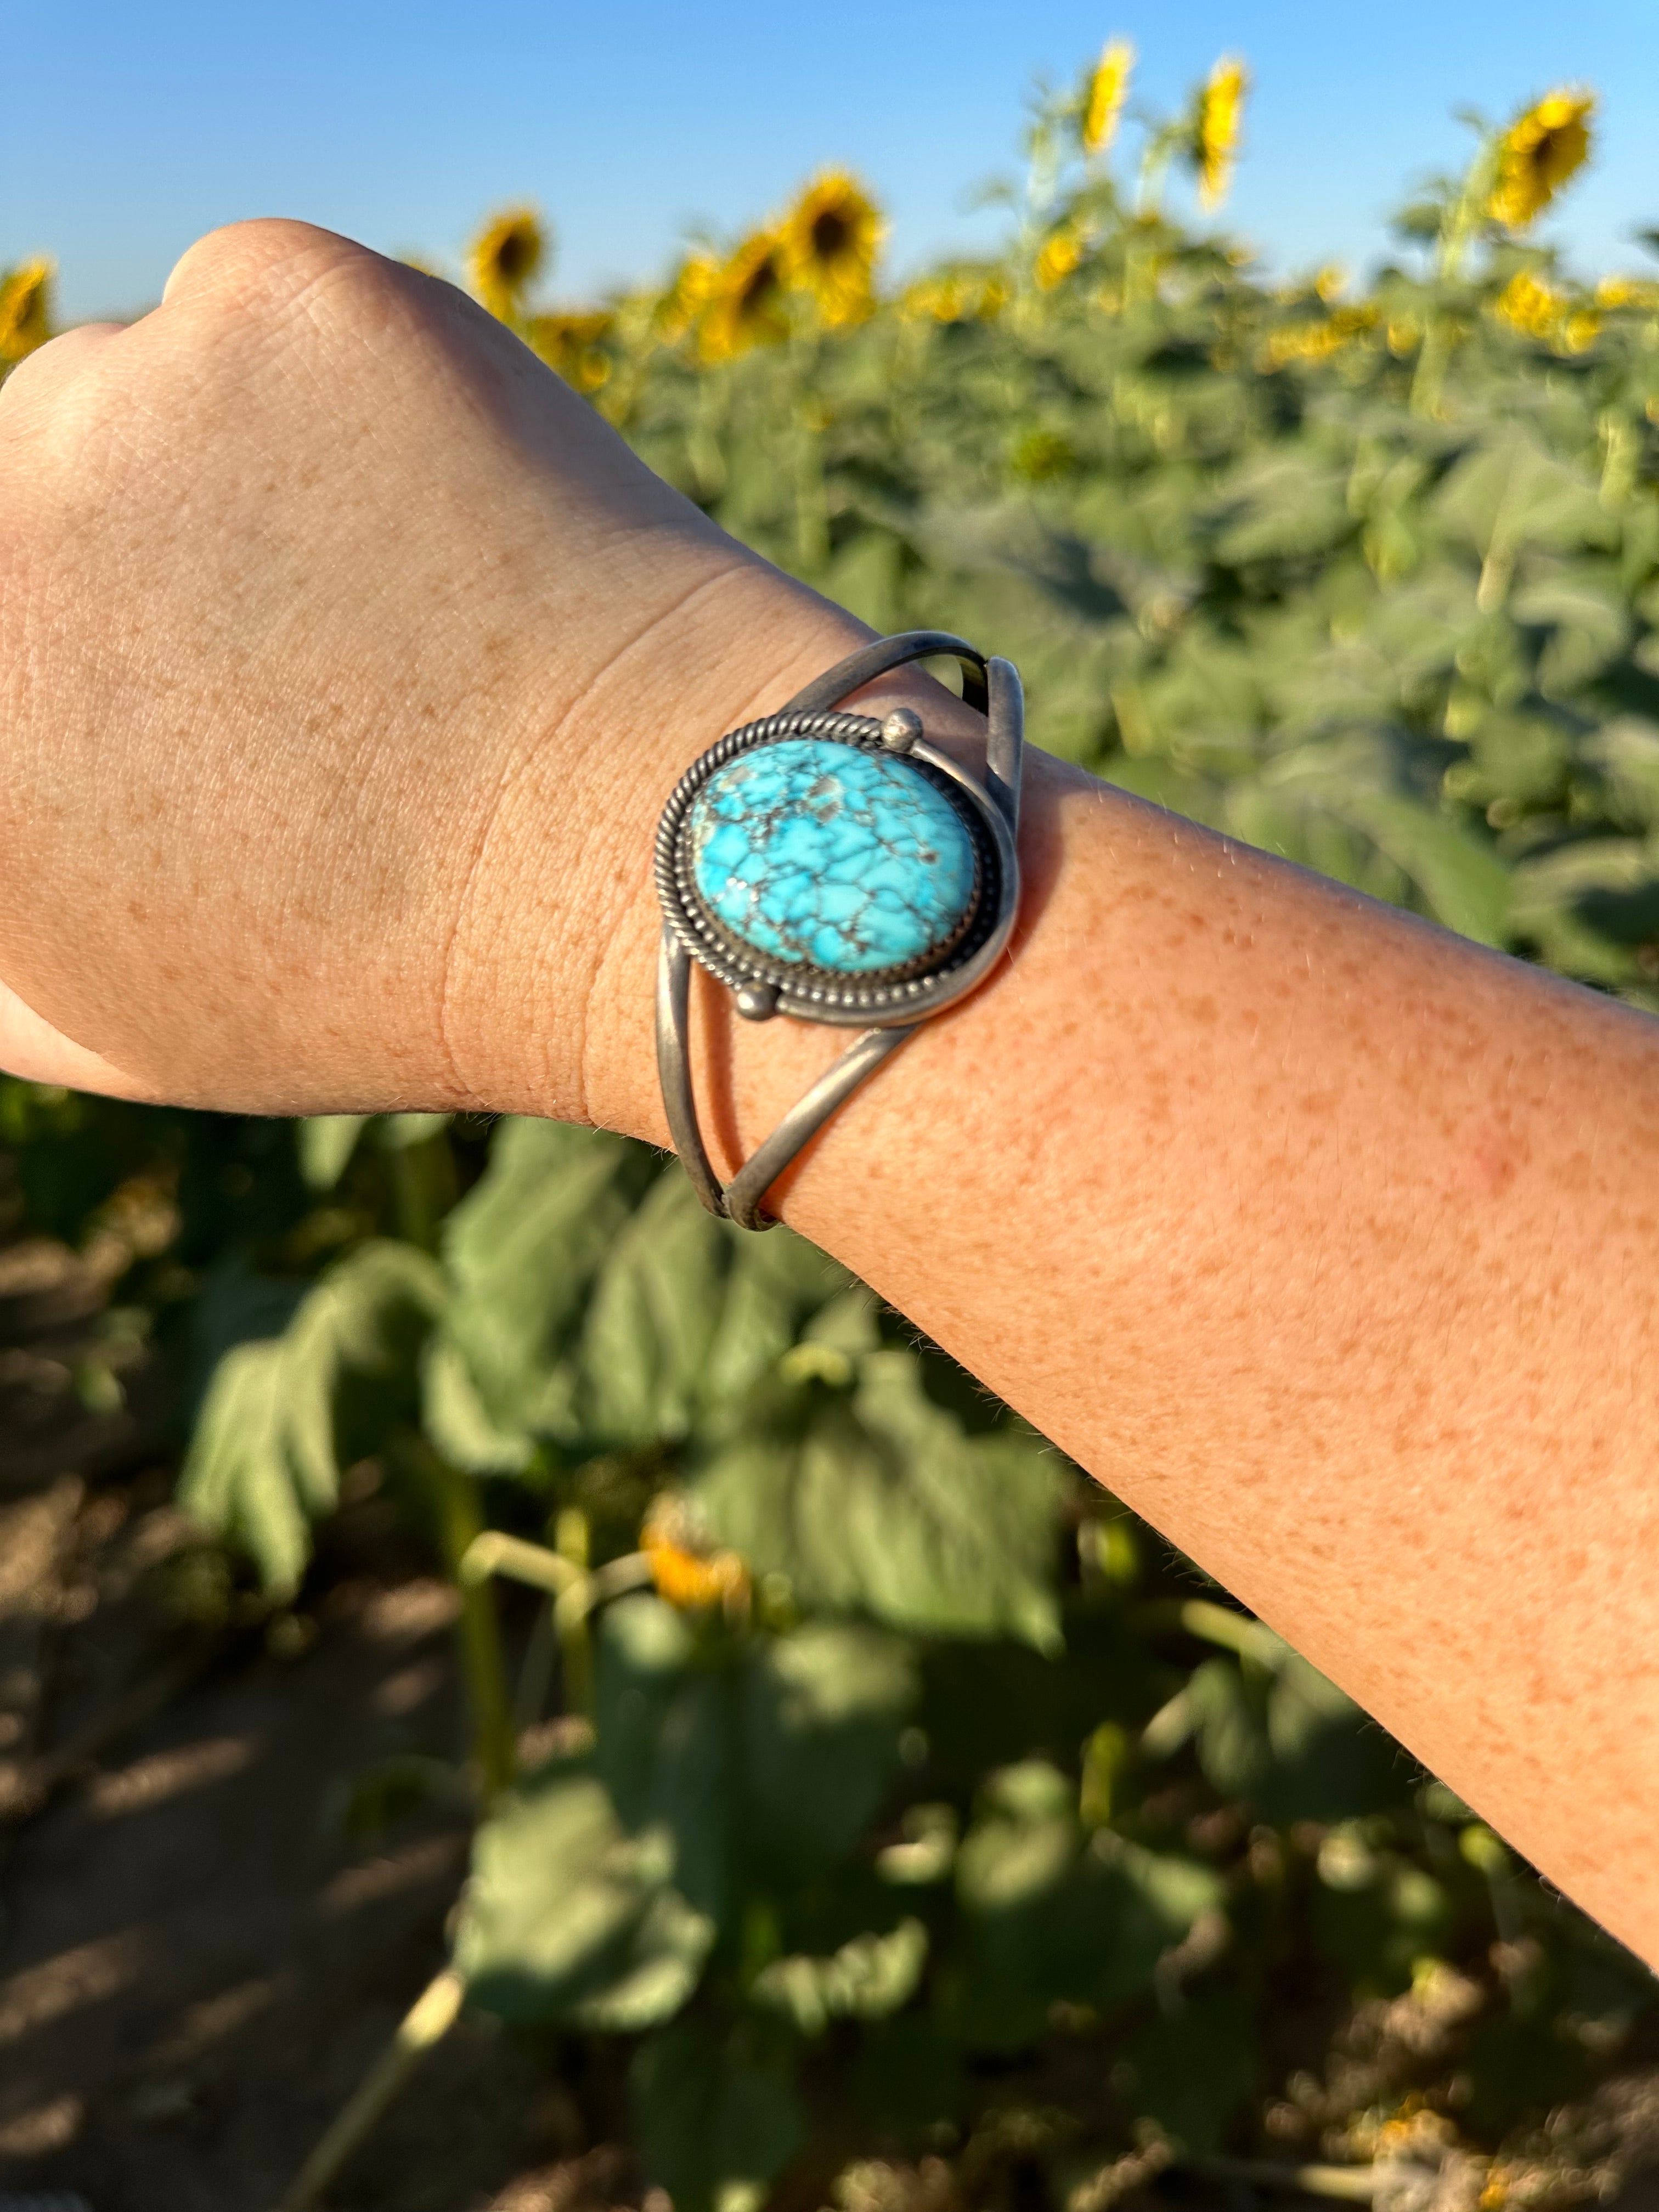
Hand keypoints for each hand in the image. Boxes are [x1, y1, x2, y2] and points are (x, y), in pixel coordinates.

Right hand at [0, 218, 861, 1118]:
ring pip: (133, 388)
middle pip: (23, 483)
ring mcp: (119, 394)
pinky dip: (337, 396)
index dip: (80, 650)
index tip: (167, 683)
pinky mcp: (274, 295)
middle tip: (289, 653)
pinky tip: (441, 522)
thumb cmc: (384, 975)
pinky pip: (256, 316)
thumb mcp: (108, 1009)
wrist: (634, 862)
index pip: (1, 613)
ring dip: (223, 469)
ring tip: (385, 605)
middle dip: (131, 553)